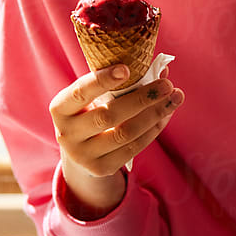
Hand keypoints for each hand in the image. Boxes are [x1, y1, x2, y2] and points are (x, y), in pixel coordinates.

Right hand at [49, 64, 182, 218]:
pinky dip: (154, 129)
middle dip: (142, 98)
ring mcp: (83, 155)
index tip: (126, 68)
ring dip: (155, 114)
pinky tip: (166, 115)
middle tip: (166, 84)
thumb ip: (122, 79)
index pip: (80, 93)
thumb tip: (161, 68)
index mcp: (60, 108)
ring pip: (125, 133)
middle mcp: (66, 134)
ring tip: (175, 97)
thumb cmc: (93, 108)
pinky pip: (134, 147)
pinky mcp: (101, 168)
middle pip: (109, 115)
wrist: (81, 148)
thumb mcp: (96, 94)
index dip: (102, 80)